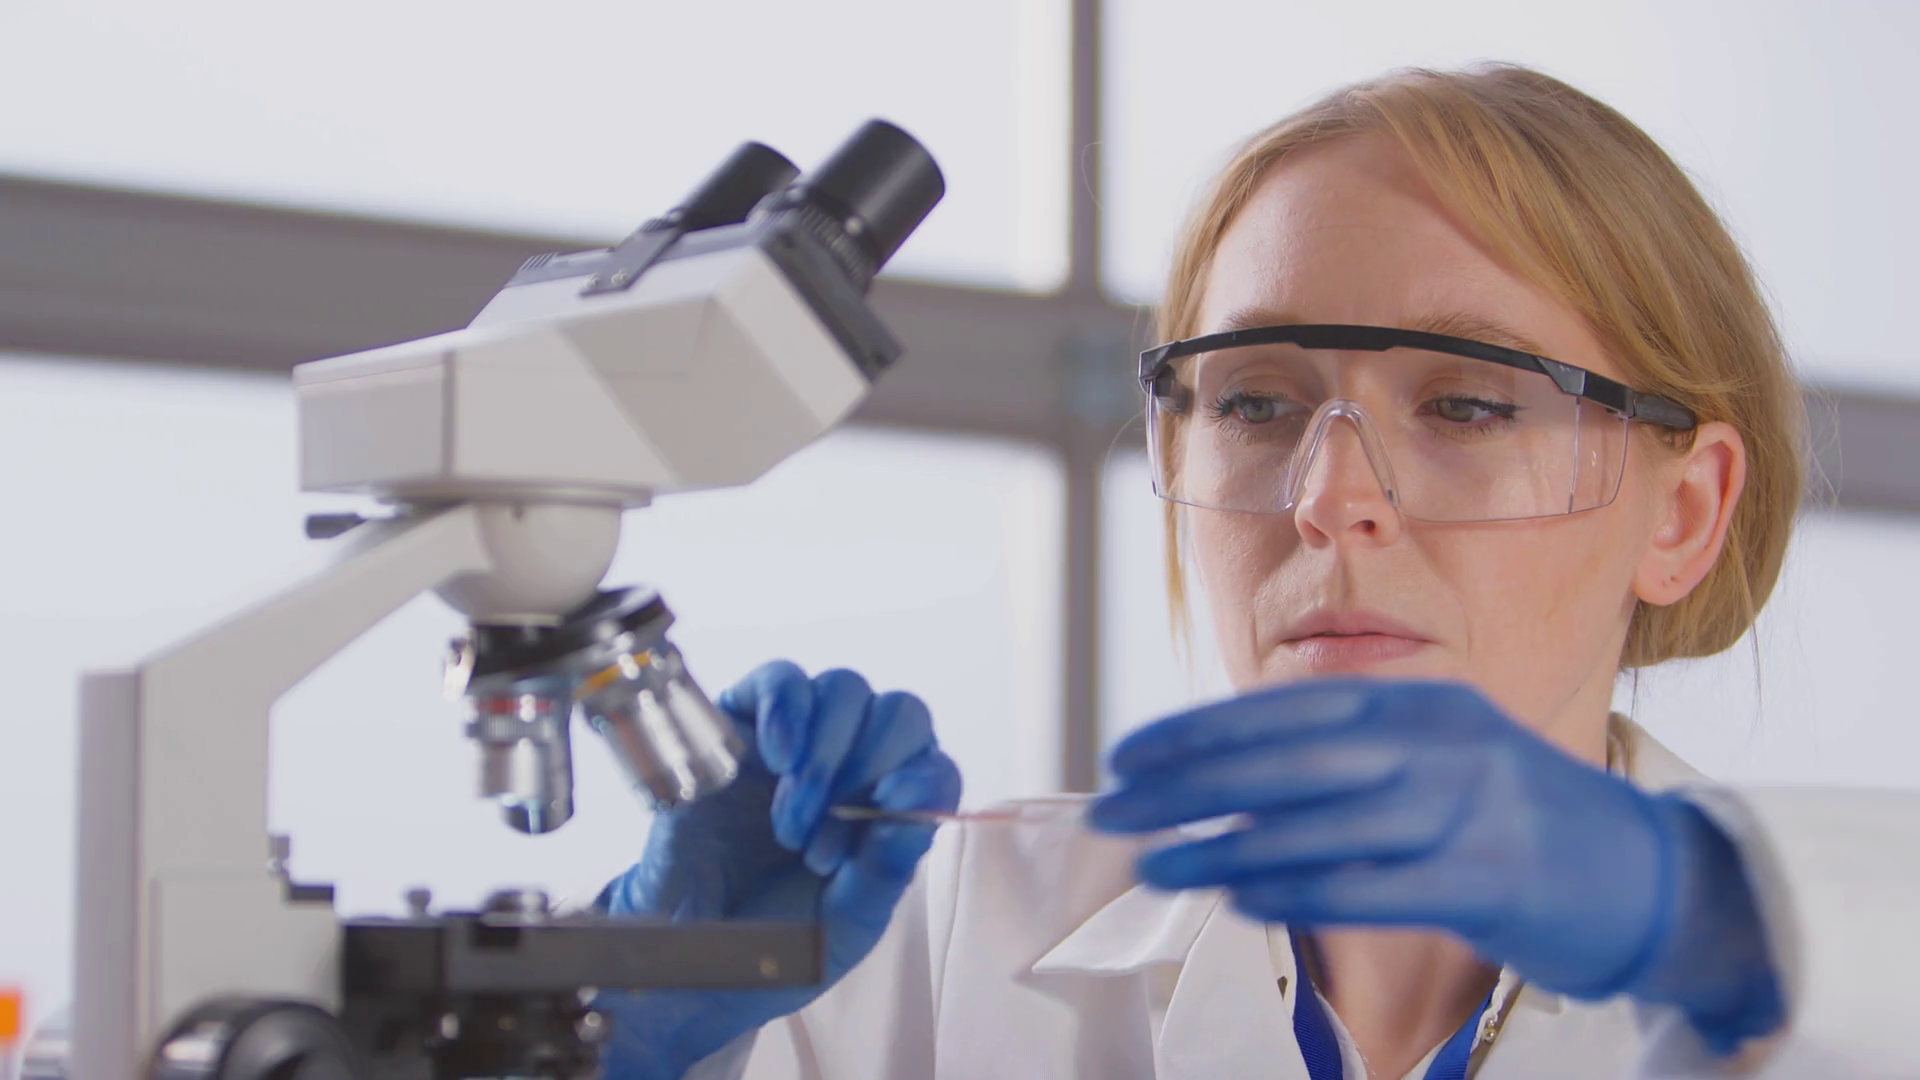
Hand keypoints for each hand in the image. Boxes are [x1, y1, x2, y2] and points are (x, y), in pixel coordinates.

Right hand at [594, 660, 961, 1077]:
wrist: (690, 952)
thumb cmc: (776, 939)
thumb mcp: (845, 922)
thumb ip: (886, 868)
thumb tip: (918, 806)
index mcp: (890, 810)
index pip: (933, 764)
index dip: (923, 776)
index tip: (892, 804)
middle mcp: (853, 764)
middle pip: (897, 714)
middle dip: (868, 769)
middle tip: (822, 846)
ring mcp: (798, 740)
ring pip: (844, 690)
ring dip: (824, 755)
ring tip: (790, 827)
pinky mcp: (742, 725)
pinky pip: (780, 679)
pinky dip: (786, 708)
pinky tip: (776, 757)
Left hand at [1087, 678, 1781, 1051]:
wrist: (1657, 876)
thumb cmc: (1522, 819)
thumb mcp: (1442, 755)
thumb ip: (1353, 756)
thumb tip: (1232, 779)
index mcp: (1425, 702)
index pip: (1286, 709)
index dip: (1197, 731)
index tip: (1127, 756)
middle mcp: (1444, 743)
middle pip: (1288, 760)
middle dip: (1188, 785)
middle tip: (1112, 809)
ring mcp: (1470, 810)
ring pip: (1320, 824)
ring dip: (1225, 848)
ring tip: (1156, 864)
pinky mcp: (1488, 881)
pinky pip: (1372, 887)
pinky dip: (1299, 891)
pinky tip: (1240, 899)